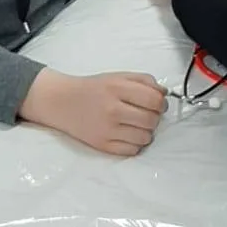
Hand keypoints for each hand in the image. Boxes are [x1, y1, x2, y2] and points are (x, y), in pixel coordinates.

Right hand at [19, 69, 165, 157]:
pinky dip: (135, 144)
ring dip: (146, 132)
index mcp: (117, 88)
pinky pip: (132, 150)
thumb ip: (144, 81)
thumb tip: (164, 94)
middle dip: (154, 118)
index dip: (161, 103)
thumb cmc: (92, 89)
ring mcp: (107, 130)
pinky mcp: (103, 145)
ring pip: (145, 138)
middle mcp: (112, 109)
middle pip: (152, 121)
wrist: (62, 101)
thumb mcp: (118, 76)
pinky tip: (127, 134)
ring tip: (135, 124)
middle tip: (146, 114)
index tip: (158, 104)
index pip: (154, 100)